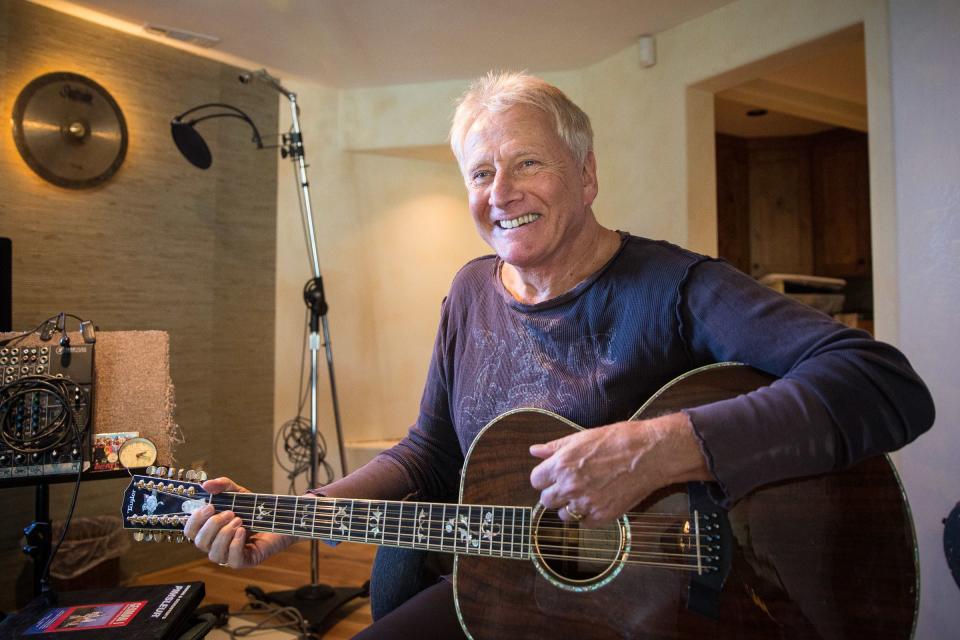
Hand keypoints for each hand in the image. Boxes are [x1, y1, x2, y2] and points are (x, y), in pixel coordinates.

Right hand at [183, 476, 294, 568]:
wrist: (282, 516)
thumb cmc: (256, 508)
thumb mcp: (239, 494)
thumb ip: (223, 486)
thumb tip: (206, 485)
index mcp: (211, 530)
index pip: (190, 532)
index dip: (195, 520)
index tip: (209, 506)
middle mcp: (217, 544)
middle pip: (199, 543)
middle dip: (212, 525)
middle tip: (230, 513)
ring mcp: (230, 555)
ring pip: (214, 554)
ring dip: (224, 535)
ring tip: (240, 521)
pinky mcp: (246, 561)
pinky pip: (232, 561)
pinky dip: (234, 545)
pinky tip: (243, 532)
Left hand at [529, 412, 709, 526]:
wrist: (650, 454)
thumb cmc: (618, 440)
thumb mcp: (582, 437)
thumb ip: (555, 447)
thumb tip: (534, 450)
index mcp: (562, 464)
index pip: (536, 480)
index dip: (544, 477)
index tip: (554, 475)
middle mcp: (570, 486)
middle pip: (546, 500)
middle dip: (555, 492)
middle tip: (570, 484)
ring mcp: (586, 503)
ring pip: (563, 515)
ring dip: (570, 506)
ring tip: (585, 493)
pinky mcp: (602, 516)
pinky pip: (584, 523)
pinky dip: (588, 515)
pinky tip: (598, 501)